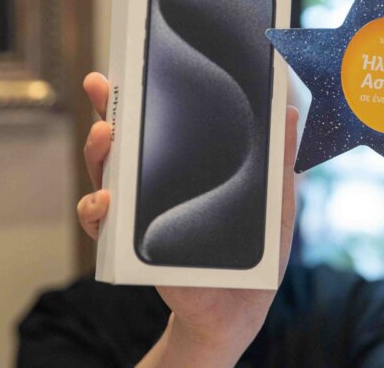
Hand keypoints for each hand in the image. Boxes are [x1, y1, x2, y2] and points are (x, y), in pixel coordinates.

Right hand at [78, 72, 297, 366]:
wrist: (239, 309)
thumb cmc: (256, 253)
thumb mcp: (275, 203)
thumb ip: (279, 160)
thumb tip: (289, 109)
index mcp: (183, 168)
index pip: (155, 126)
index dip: (134, 98)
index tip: (120, 73)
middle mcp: (153, 185)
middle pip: (121, 143)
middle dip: (106, 112)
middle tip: (102, 91)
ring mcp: (137, 214)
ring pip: (102, 175)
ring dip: (97, 154)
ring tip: (106, 138)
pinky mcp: (129, 245)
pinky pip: (99, 224)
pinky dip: (95, 210)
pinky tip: (105, 201)